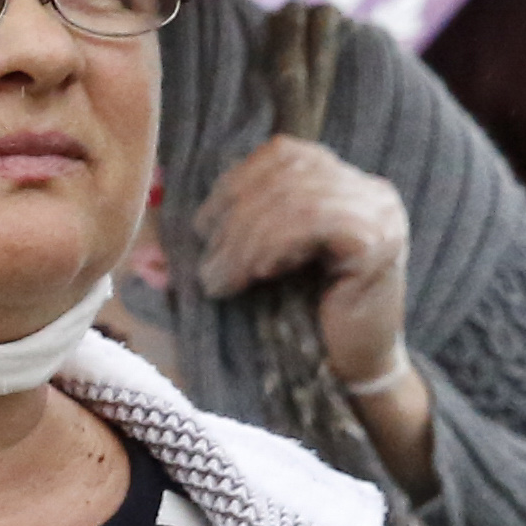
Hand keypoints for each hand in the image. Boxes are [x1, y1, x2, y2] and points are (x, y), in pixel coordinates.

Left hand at [192, 133, 415, 384]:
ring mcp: (381, 212)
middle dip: (234, 218)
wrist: (346, 372)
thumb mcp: (248, 273)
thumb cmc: (295, 322)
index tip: (202, 230)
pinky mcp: (380, 241)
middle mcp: (368, 189)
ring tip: (222, 281)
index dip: (234, 184)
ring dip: (246, 240)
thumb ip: (210, 250)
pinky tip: (262, 275)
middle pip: (288, 173)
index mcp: (340, 181)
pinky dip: (276, 245)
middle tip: (208, 268)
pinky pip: (317, 223)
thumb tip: (143, 259)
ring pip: (297, 199)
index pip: (282, 154)